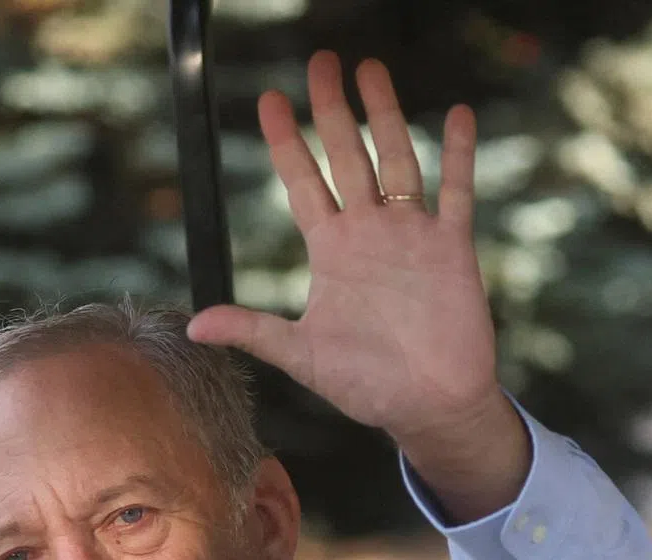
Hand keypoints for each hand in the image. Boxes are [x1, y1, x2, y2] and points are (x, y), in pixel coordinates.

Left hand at [189, 51, 529, 520]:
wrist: (426, 405)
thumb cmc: (365, 385)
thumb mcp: (301, 355)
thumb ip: (252, 331)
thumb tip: (194, 325)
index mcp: (331, 253)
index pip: (302, 183)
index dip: (286, 143)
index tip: (268, 101)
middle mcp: (369, 234)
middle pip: (347, 157)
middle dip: (332, 111)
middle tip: (321, 62)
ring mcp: (411, 236)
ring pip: (398, 160)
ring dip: (386, 116)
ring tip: (371, 70)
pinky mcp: (452, 248)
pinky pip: (457, 192)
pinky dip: (458, 156)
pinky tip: (457, 114)